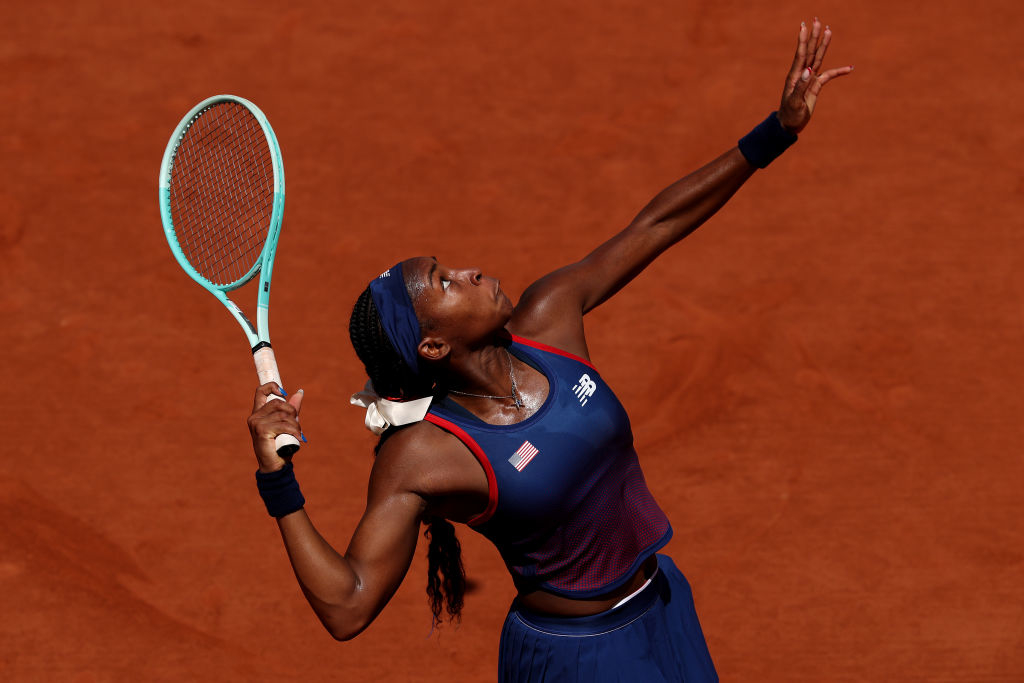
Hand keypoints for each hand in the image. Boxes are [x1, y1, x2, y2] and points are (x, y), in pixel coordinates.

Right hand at [247, 383, 303, 472]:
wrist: (275, 466)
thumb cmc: (280, 446)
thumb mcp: (287, 424)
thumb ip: (292, 409)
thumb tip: (299, 392)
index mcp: (259, 413)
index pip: (261, 391)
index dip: (272, 386)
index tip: (284, 393)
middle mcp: (255, 416)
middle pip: (277, 402)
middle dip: (292, 412)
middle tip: (296, 425)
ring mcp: (256, 423)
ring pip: (283, 415)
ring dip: (295, 425)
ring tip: (298, 434)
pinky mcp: (261, 430)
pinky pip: (284, 425)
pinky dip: (294, 431)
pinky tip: (298, 438)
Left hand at [778, 18, 852, 134]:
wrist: (790, 124)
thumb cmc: (790, 114)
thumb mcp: (795, 102)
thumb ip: (801, 87)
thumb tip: (809, 70)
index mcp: (795, 76)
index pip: (801, 54)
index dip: (803, 40)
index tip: (804, 26)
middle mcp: (802, 74)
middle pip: (810, 52)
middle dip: (814, 36)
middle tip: (817, 21)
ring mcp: (809, 79)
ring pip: (818, 58)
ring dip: (823, 45)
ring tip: (828, 31)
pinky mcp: (815, 86)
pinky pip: (829, 76)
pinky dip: (838, 72)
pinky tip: (849, 68)